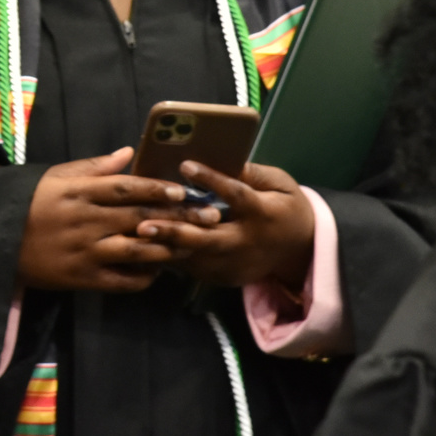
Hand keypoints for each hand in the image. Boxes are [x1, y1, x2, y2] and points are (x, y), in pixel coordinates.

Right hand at [17, 148, 190, 291]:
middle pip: (140, 217)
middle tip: (211, 217)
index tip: (184, 189)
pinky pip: (122, 280)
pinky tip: (159, 270)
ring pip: (137, 249)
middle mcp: (85, 221)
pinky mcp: (83, 278)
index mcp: (78, 193)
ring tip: (194, 244)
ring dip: (169, 247)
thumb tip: (128, 152)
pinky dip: (144, 276)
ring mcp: (86, 252)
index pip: (124, 188)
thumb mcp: (54, 178)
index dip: (156, 188)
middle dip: (179, 216)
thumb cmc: (29, 205)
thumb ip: (93, 167)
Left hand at [136, 161, 314, 289]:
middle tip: (144, 223)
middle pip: (208, 238)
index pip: (236, 196)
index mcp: (263, 214)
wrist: (300, 252)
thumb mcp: (280, 185)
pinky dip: (170, 258)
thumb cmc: (284, 208)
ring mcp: (234, 264)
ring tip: (135, 237)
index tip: (185, 165)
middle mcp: (246, 242)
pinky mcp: (224, 277)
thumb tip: (224, 158)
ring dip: (165, 247)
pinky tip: (145, 247)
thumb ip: (252, 173)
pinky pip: (193, 268)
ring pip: (195, 257)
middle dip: (175, 231)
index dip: (212, 180)